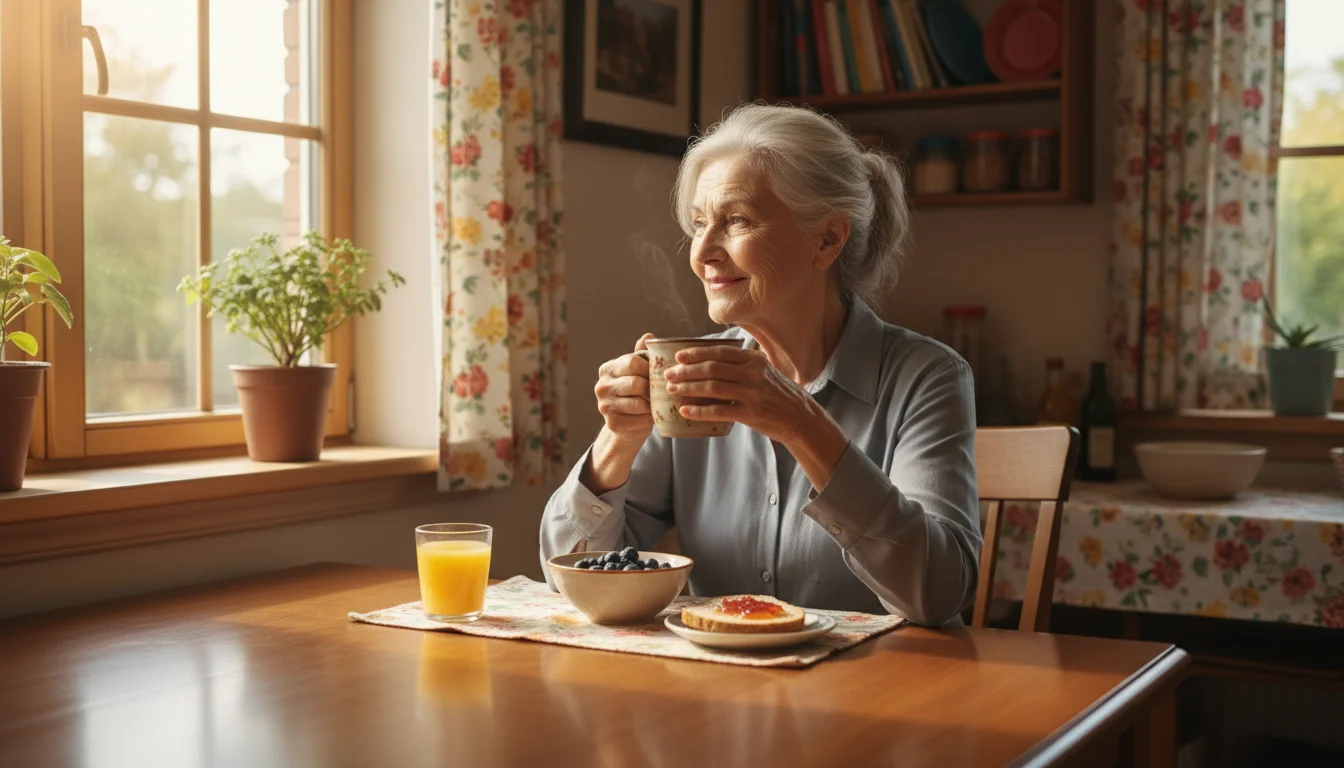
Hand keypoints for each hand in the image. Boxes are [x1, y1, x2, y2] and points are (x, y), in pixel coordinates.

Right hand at [594, 333, 654, 446]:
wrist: (628, 425)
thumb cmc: (637, 393)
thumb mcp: (638, 372)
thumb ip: (643, 354)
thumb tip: (648, 336)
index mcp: (607, 369)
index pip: (632, 362)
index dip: (650, 368)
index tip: (659, 375)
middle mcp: (601, 386)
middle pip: (636, 383)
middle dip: (653, 389)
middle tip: (662, 392)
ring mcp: (604, 406)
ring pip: (639, 403)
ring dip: (652, 405)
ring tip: (657, 404)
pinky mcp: (612, 423)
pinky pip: (639, 419)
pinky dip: (649, 419)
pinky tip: (650, 417)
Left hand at [664, 345, 817, 444]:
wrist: (801, 418)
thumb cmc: (778, 394)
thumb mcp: (764, 371)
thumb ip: (742, 364)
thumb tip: (710, 360)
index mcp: (754, 360)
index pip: (720, 352)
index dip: (696, 353)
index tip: (678, 356)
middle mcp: (753, 373)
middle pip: (712, 368)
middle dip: (686, 371)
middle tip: (668, 374)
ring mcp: (751, 394)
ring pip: (712, 387)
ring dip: (688, 388)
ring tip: (672, 390)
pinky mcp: (750, 413)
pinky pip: (718, 411)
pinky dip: (699, 411)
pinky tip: (685, 411)